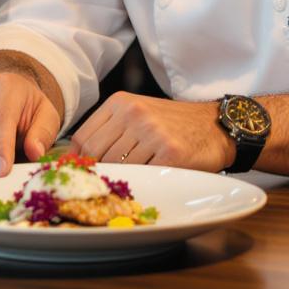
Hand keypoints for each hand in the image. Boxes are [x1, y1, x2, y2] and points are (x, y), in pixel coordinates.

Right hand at [0, 72, 61, 175]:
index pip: (0, 120)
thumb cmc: (27, 107)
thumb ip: (43, 134)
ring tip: (0, 151)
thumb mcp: (46, 116)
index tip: (3, 170)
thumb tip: (35, 152)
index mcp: (4, 86)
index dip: (1, 148)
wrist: (8, 94)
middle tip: (11, 160)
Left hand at [69, 92, 234, 170]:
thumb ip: (108, 130)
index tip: (78, 174)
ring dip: (121, 179)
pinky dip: (142, 182)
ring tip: (128, 183)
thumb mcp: (137, 114)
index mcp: (120, 103)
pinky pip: (143, 175)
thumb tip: (72, 157)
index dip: (76, 161)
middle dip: (97, 173)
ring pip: (118, 167)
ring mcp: (152, 132)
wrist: (216, 126)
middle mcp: (133, 114)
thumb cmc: (172, 123)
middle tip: (101, 185)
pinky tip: (149, 181)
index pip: (82, 138)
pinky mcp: (170, 152)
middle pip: (96, 154)